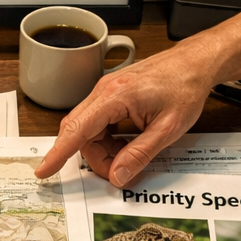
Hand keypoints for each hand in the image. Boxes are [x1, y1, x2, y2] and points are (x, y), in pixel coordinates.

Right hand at [33, 0, 240, 186]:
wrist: (196, 63)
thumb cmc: (186, 88)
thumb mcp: (168, 129)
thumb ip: (140, 155)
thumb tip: (116, 177)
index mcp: (115, 96)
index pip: (78, 130)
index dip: (58, 153)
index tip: (43, 171)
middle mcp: (103, 90)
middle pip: (80, 134)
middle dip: (95, 158)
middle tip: (121, 172)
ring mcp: (105, 91)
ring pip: (88, 130)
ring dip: (103, 150)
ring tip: (131, 155)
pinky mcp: (110, 94)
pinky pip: (97, 123)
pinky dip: (108, 139)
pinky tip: (128, 143)